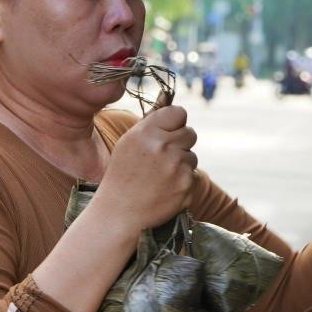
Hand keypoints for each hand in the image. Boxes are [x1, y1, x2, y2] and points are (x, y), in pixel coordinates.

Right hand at [95, 106, 197, 232]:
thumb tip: (169, 99)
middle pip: (190, 133)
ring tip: (159, 176)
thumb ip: (151, 121)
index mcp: (147, 132)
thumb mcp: (129, 142)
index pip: (179, 112)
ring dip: (181, 164)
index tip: (168, 131)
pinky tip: (164, 189)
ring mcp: (177, 167)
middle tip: (162, 157)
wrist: (120, 212)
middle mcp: (164, 146)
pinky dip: (182, 182)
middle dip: (180, 143)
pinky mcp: (186, 186)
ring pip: (192, 156)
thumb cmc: (122, 174)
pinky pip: (192, 176)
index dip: (175, 122)